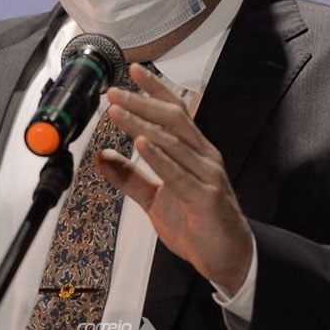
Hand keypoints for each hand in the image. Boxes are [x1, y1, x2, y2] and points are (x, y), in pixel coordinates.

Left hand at [96, 63, 252, 293]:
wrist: (228, 258)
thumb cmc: (197, 224)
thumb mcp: (155, 198)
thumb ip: (130, 177)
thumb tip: (101, 156)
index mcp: (194, 152)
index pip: (175, 111)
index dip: (155, 89)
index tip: (132, 70)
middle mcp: (203, 157)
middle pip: (172, 119)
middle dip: (142, 101)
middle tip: (114, 91)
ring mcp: (207, 175)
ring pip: (173, 142)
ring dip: (142, 124)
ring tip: (117, 112)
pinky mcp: (205, 197)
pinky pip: (178, 174)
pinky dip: (158, 156)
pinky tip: (140, 143)